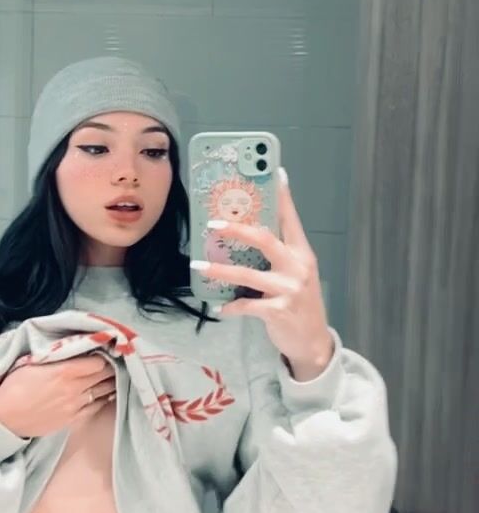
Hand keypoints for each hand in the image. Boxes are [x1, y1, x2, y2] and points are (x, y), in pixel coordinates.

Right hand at [0, 354, 115, 438]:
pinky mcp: (73, 419)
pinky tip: (107, 393)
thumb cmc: (14, 387)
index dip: (102, 355)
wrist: (5, 418)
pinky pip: (97, 407)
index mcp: (64, 371)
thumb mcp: (32, 363)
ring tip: (113, 376)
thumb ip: (56, 356)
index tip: (103, 350)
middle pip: (104, 376)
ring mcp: (76, 405)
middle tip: (114, 361)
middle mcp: (74, 388)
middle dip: (111, 367)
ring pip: (104, 391)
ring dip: (110, 382)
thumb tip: (72, 349)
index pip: (98, 362)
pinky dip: (104, 399)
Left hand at [190, 170, 333, 378]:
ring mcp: (290, 289)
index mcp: (301, 252)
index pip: (290, 218)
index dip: (282, 195)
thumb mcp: (295, 273)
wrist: (312, 340)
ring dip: (220, 270)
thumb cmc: (298, 302)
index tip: (274, 172)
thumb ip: (278, 253)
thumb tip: (249, 232)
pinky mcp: (279, 311)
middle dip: (236, 229)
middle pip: (265, 239)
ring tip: (200, 265)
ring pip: (248, 274)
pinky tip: (220, 307)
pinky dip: (231, 305)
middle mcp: (298, 266)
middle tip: (212, 224)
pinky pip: (247, 305)